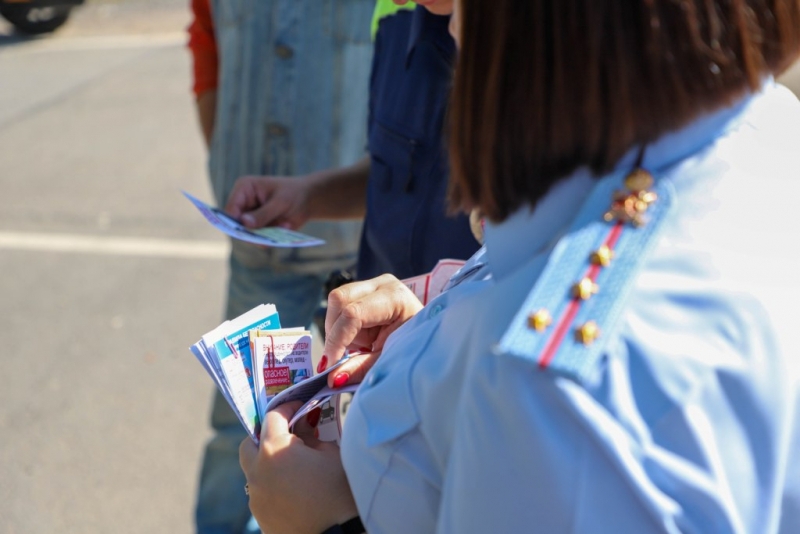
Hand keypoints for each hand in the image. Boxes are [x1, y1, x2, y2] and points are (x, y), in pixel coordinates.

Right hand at [224, 175, 313, 230]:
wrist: (308, 200)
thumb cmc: (294, 194)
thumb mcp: (281, 202)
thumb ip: (263, 214)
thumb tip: (244, 223)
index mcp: (244, 189)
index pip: (231, 209)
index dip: (234, 223)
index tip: (248, 231)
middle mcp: (243, 204)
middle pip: (236, 225)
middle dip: (254, 232)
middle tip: (272, 232)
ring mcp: (249, 217)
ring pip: (248, 235)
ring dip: (266, 235)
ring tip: (285, 224)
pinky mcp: (258, 228)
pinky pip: (258, 239)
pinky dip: (272, 237)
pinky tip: (286, 226)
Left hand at [240, 402, 358, 533]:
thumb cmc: (340, 491)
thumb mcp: (332, 453)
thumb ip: (312, 435)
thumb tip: (304, 425)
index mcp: (274, 450)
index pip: (272, 416)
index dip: (287, 408)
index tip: (299, 406)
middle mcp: (256, 472)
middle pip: (249, 444)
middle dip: (265, 435)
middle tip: (287, 434)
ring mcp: (255, 497)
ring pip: (253, 471)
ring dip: (268, 462)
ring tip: (293, 465)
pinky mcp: (261, 518)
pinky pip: (262, 493)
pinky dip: (273, 486)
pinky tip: (295, 490)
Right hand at [322, 274, 422, 387]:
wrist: (428, 338)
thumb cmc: (412, 349)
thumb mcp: (388, 361)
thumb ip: (360, 368)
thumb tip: (331, 379)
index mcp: (395, 298)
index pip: (354, 313)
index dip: (337, 340)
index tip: (328, 366)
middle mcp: (382, 285)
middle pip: (340, 300)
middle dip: (335, 333)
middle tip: (342, 358)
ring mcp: (372, 285)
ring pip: (336, 303)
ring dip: (337, 330)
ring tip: (359, 348)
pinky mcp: (363, 291)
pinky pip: (340, 308)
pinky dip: (341, 328)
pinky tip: (359, 340)